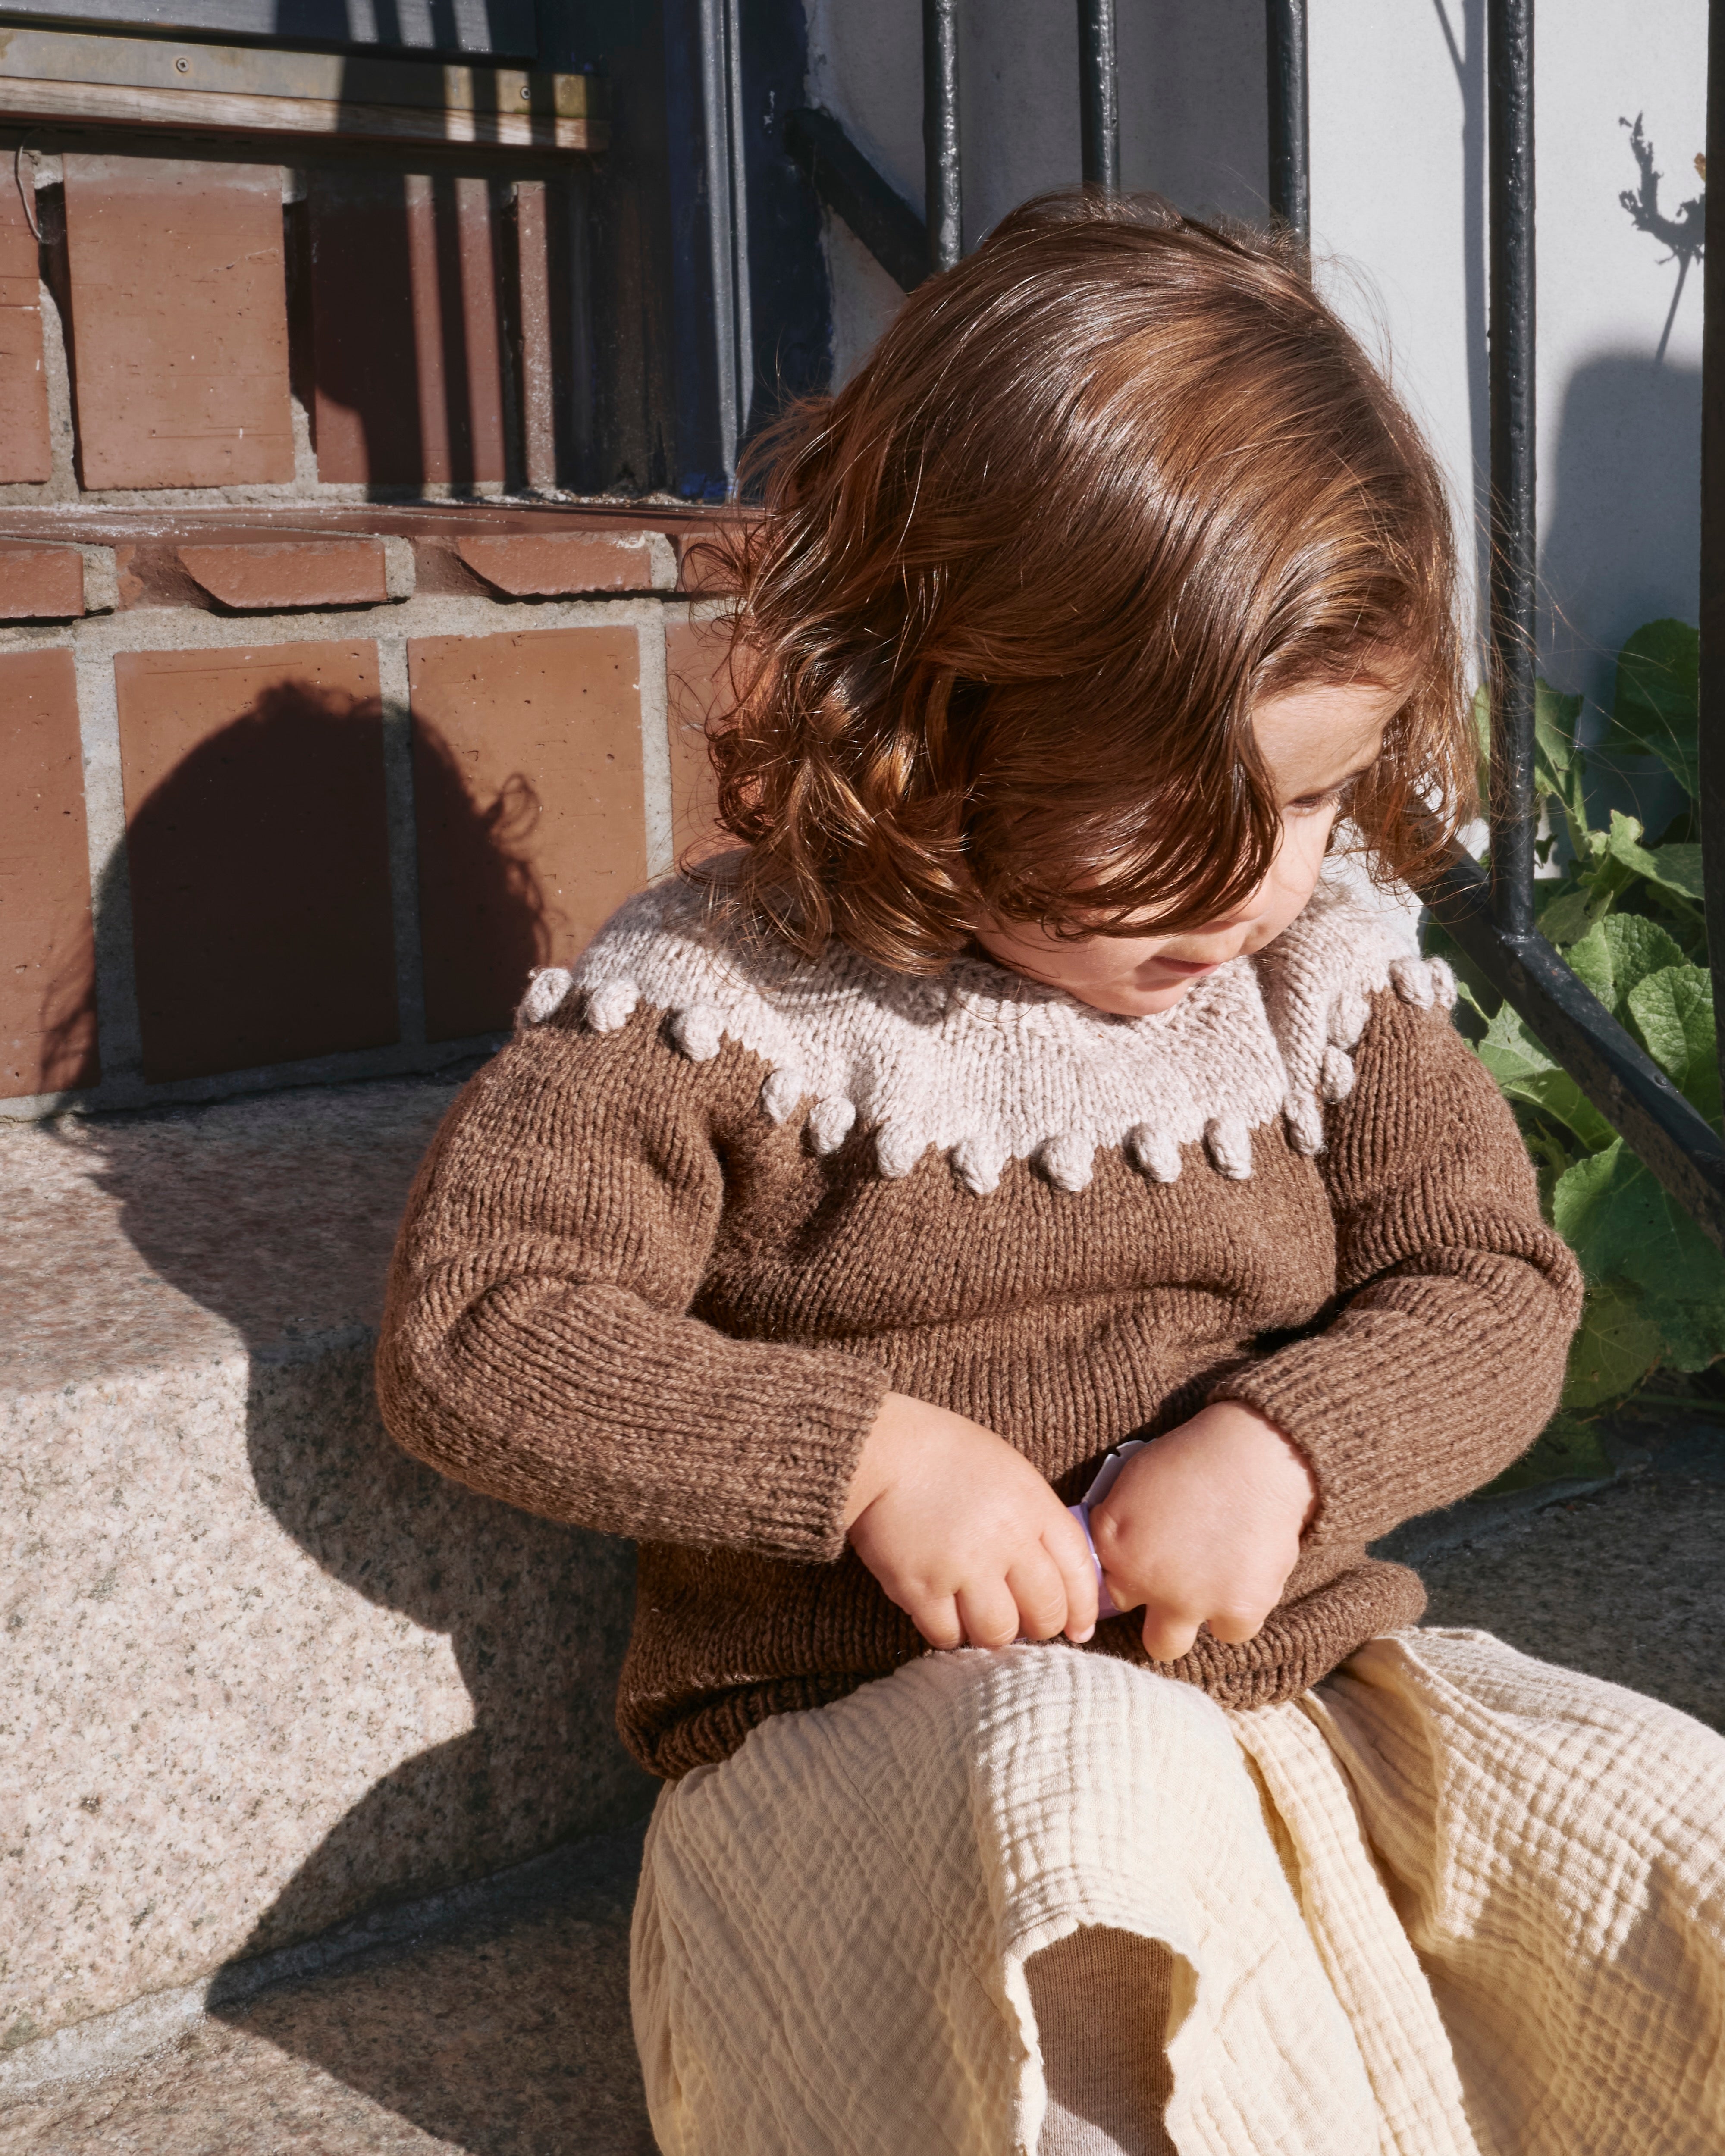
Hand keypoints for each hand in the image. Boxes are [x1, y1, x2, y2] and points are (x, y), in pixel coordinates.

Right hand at [844, 1391, 1098, 1651]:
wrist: (881, 1448)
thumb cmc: (946, 1454)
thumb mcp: (1010, 1472)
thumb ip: (1035, 1520)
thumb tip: (1053, 1575)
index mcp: (1033, 1506)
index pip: (1078, 1571)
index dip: (1082, 1607)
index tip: (1078, 1628)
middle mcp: (1006, 1540)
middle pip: (1045, 1612)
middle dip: (1039, 1626)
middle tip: (1023, 1623)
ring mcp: (963, 1567)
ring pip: (998, 1633)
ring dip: (992, 1632)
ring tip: (977, 1615)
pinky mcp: (920, 1588)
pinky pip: (948, 1635)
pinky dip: (948, 1632)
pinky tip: (942, 1612)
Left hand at [1086, 1402, 1316, 1662]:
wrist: (1252, 1455)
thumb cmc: (1190, 1459)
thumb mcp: (1129, 1483)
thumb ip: (1113, 1526)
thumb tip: (1110, 1552)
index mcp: (1116, 1551)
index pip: (1107, 1590)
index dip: (1130, 1581)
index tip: (1145, 1572)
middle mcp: (1149, 1584)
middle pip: (1136, 1632)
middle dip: (1151, 1618)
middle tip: (1172, 1591)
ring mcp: (1194, 1602)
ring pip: (1173, 1644)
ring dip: (1188, 1619)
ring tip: (1207, 1582)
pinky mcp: (1239, 1610)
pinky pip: (1231, 1631)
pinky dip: (1236, 1611)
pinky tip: (1241, 1577)